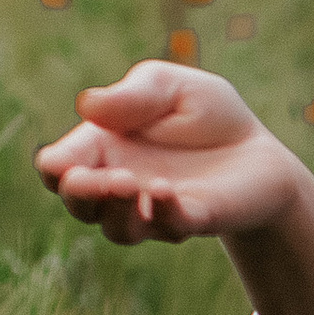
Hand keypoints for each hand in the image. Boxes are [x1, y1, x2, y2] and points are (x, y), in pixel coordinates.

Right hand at [36, 61, 302, 246]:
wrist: (257, 148)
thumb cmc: (205, 114)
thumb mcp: (169, 86)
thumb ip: (132, 94)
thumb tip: (87, 105)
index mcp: (101, 148)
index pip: (58, 167)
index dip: (55, 168)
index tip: (64, 162)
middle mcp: (120, 185)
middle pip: (79, 204)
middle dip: (81, 194)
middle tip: (104, 176)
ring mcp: (153, 210)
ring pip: (116, 228)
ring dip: (117, 210)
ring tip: (131, 183)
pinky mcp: (192, 220)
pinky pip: (167, 226)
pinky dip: (162, 212)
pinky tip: (164, 191)